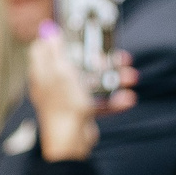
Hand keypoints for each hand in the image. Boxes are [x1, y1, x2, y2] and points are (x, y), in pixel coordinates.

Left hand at [27, 29, 133, 160]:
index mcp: (44, 72)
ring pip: (93, 83)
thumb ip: (56, 52)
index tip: (77, 34)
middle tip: (118, 57)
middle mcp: (55, 84)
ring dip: (114, 79)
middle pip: (77, 64)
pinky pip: (99, 103)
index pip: (44, 50)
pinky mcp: (81, 112)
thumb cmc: (63, 105)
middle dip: (100, 60)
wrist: (71, 141)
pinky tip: (127, 99)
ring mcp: (68, 98)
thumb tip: (48, 32)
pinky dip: (113, 101)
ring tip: (131, 77)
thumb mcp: (60, 72)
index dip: (58, 40)